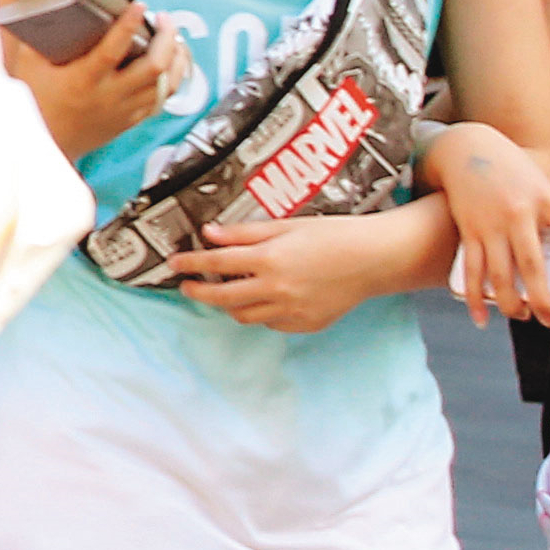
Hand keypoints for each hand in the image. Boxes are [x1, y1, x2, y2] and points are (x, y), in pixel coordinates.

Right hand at [7, 4, 184, 160]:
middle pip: (154, 66)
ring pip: (166, 85)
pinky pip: (161, 101)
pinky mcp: (129, 121)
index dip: (129, 24)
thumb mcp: (28, 66)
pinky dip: (170, 80)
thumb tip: (48, 6)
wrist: (41, 147)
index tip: (139, 5)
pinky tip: (171, 65)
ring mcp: (122, 111)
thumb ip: (37, 36)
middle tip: (164, 20)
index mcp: (83, 80)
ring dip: (176, 58)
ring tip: (174, 39)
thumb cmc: (34, 105)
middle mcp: (108, 96)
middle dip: (166, 38)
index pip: (113, 49)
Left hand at [170, 214, 392, 333]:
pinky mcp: (305, 324)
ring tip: (225, 292)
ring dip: (229, 305)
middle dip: (199, 292)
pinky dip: (262, 312)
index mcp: (269, 259)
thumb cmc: (333, 234)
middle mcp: (276, 289)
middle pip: (223, 297)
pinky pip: (272, 323)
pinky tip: (265, 298)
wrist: (375, 259)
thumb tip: (209, 234)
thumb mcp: (287, 225)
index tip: (174, 263)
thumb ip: (245, 232)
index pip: (216, 264)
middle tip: (187, 287)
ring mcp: (291, 311)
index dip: (191, 263)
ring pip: (244, 315)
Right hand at [424, 122, 549, 325]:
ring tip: (522, 317)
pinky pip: (472, 270)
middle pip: (533, 265)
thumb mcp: (540, 185)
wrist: (466, 146)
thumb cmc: (513, 170)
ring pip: (500, 274)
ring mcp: (491, 223)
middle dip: (543, 298)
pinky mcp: (469, 230)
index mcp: (545, 198)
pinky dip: (475, 297)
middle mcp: (518, 213)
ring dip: (511, 303)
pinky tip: (483, 317)